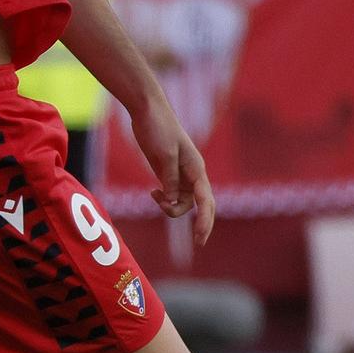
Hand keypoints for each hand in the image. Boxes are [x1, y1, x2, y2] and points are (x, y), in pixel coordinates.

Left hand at [131, 97, 216, 244]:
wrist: (147, 110)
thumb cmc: (158, 128)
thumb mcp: (164, 155)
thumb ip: (170, 179)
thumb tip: (174, 201)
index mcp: (196, 169)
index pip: (206, 201)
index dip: (205, 221)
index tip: (201, 238)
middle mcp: (193, 174)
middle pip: (201, 205)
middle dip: (200, 223)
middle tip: (197, 243)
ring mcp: (181, 174)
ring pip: (184, 202)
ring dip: (171, 207)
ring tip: (154, 196)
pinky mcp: (169, 173)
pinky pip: (172, 194)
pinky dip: (164, 199)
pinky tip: (153, 193)